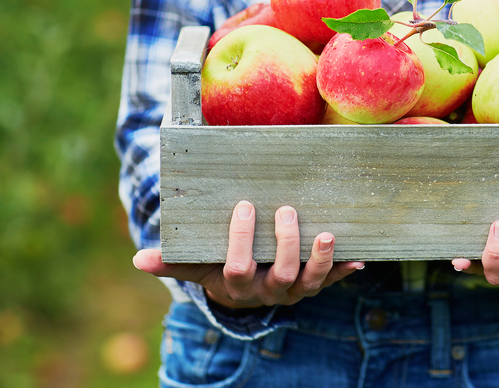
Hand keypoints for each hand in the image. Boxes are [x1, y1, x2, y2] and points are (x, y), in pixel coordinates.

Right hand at [132, 201, 363, 307]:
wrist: (246, 291)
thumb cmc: (219, 266)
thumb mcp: (197, 264)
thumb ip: (173, 261)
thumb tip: (139, 259)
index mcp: (238, 285)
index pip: (238, 267)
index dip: (241, 240)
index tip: (244, 207)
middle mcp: (268, 292)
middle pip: (279, 274)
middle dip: (285, 244)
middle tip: (287, 211)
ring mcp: (294, 290)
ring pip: (310, 281)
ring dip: (320, 260)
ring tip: (326, 234)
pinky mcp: (315, 284)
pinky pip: (332, 280)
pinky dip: (344, 270)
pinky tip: (359, 257)